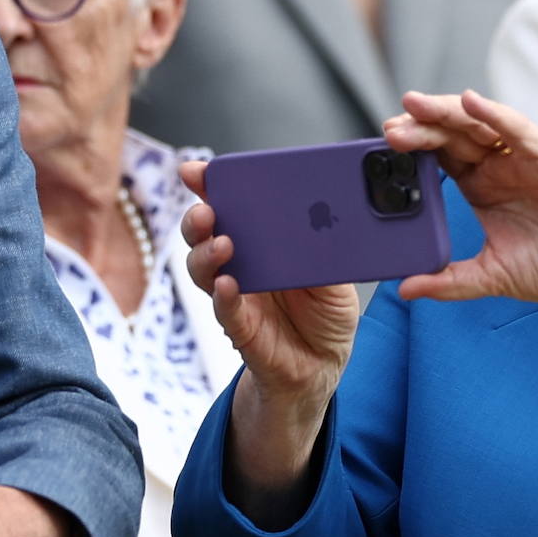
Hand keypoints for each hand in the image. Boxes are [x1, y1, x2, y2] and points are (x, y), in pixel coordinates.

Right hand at [179, 160, 358, 411]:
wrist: (324, 365)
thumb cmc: (326, 315)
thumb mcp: (339, 278)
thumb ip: (330, 251)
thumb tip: (329, 216)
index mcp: (264, 245)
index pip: (232, 210)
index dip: (212, 189)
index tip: (198, 171)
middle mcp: (243, 266)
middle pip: (206, 235)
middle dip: (198, 218)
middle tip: (207, 208)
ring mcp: (238, 297)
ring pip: (205, 271)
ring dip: (207, 254)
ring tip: (223, 243)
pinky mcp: (243, 330)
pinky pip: (227, 312)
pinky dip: (225, 297)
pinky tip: (228, 284)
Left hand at [384, 90, 537, 305]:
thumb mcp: (492, 276)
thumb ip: (449, 281)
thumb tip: (405, 289)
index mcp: (483, 188)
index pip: (440, 158)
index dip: (412, 150)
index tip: (381, 152)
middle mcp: (500, 168)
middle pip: (452, 136)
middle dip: (420, 128)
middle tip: (390, 128)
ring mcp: (523, 160)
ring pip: (479, 126)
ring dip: (447, 113)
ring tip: (416, 106)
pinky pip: (519, 131)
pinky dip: (496, 115)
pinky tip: (471, 104)